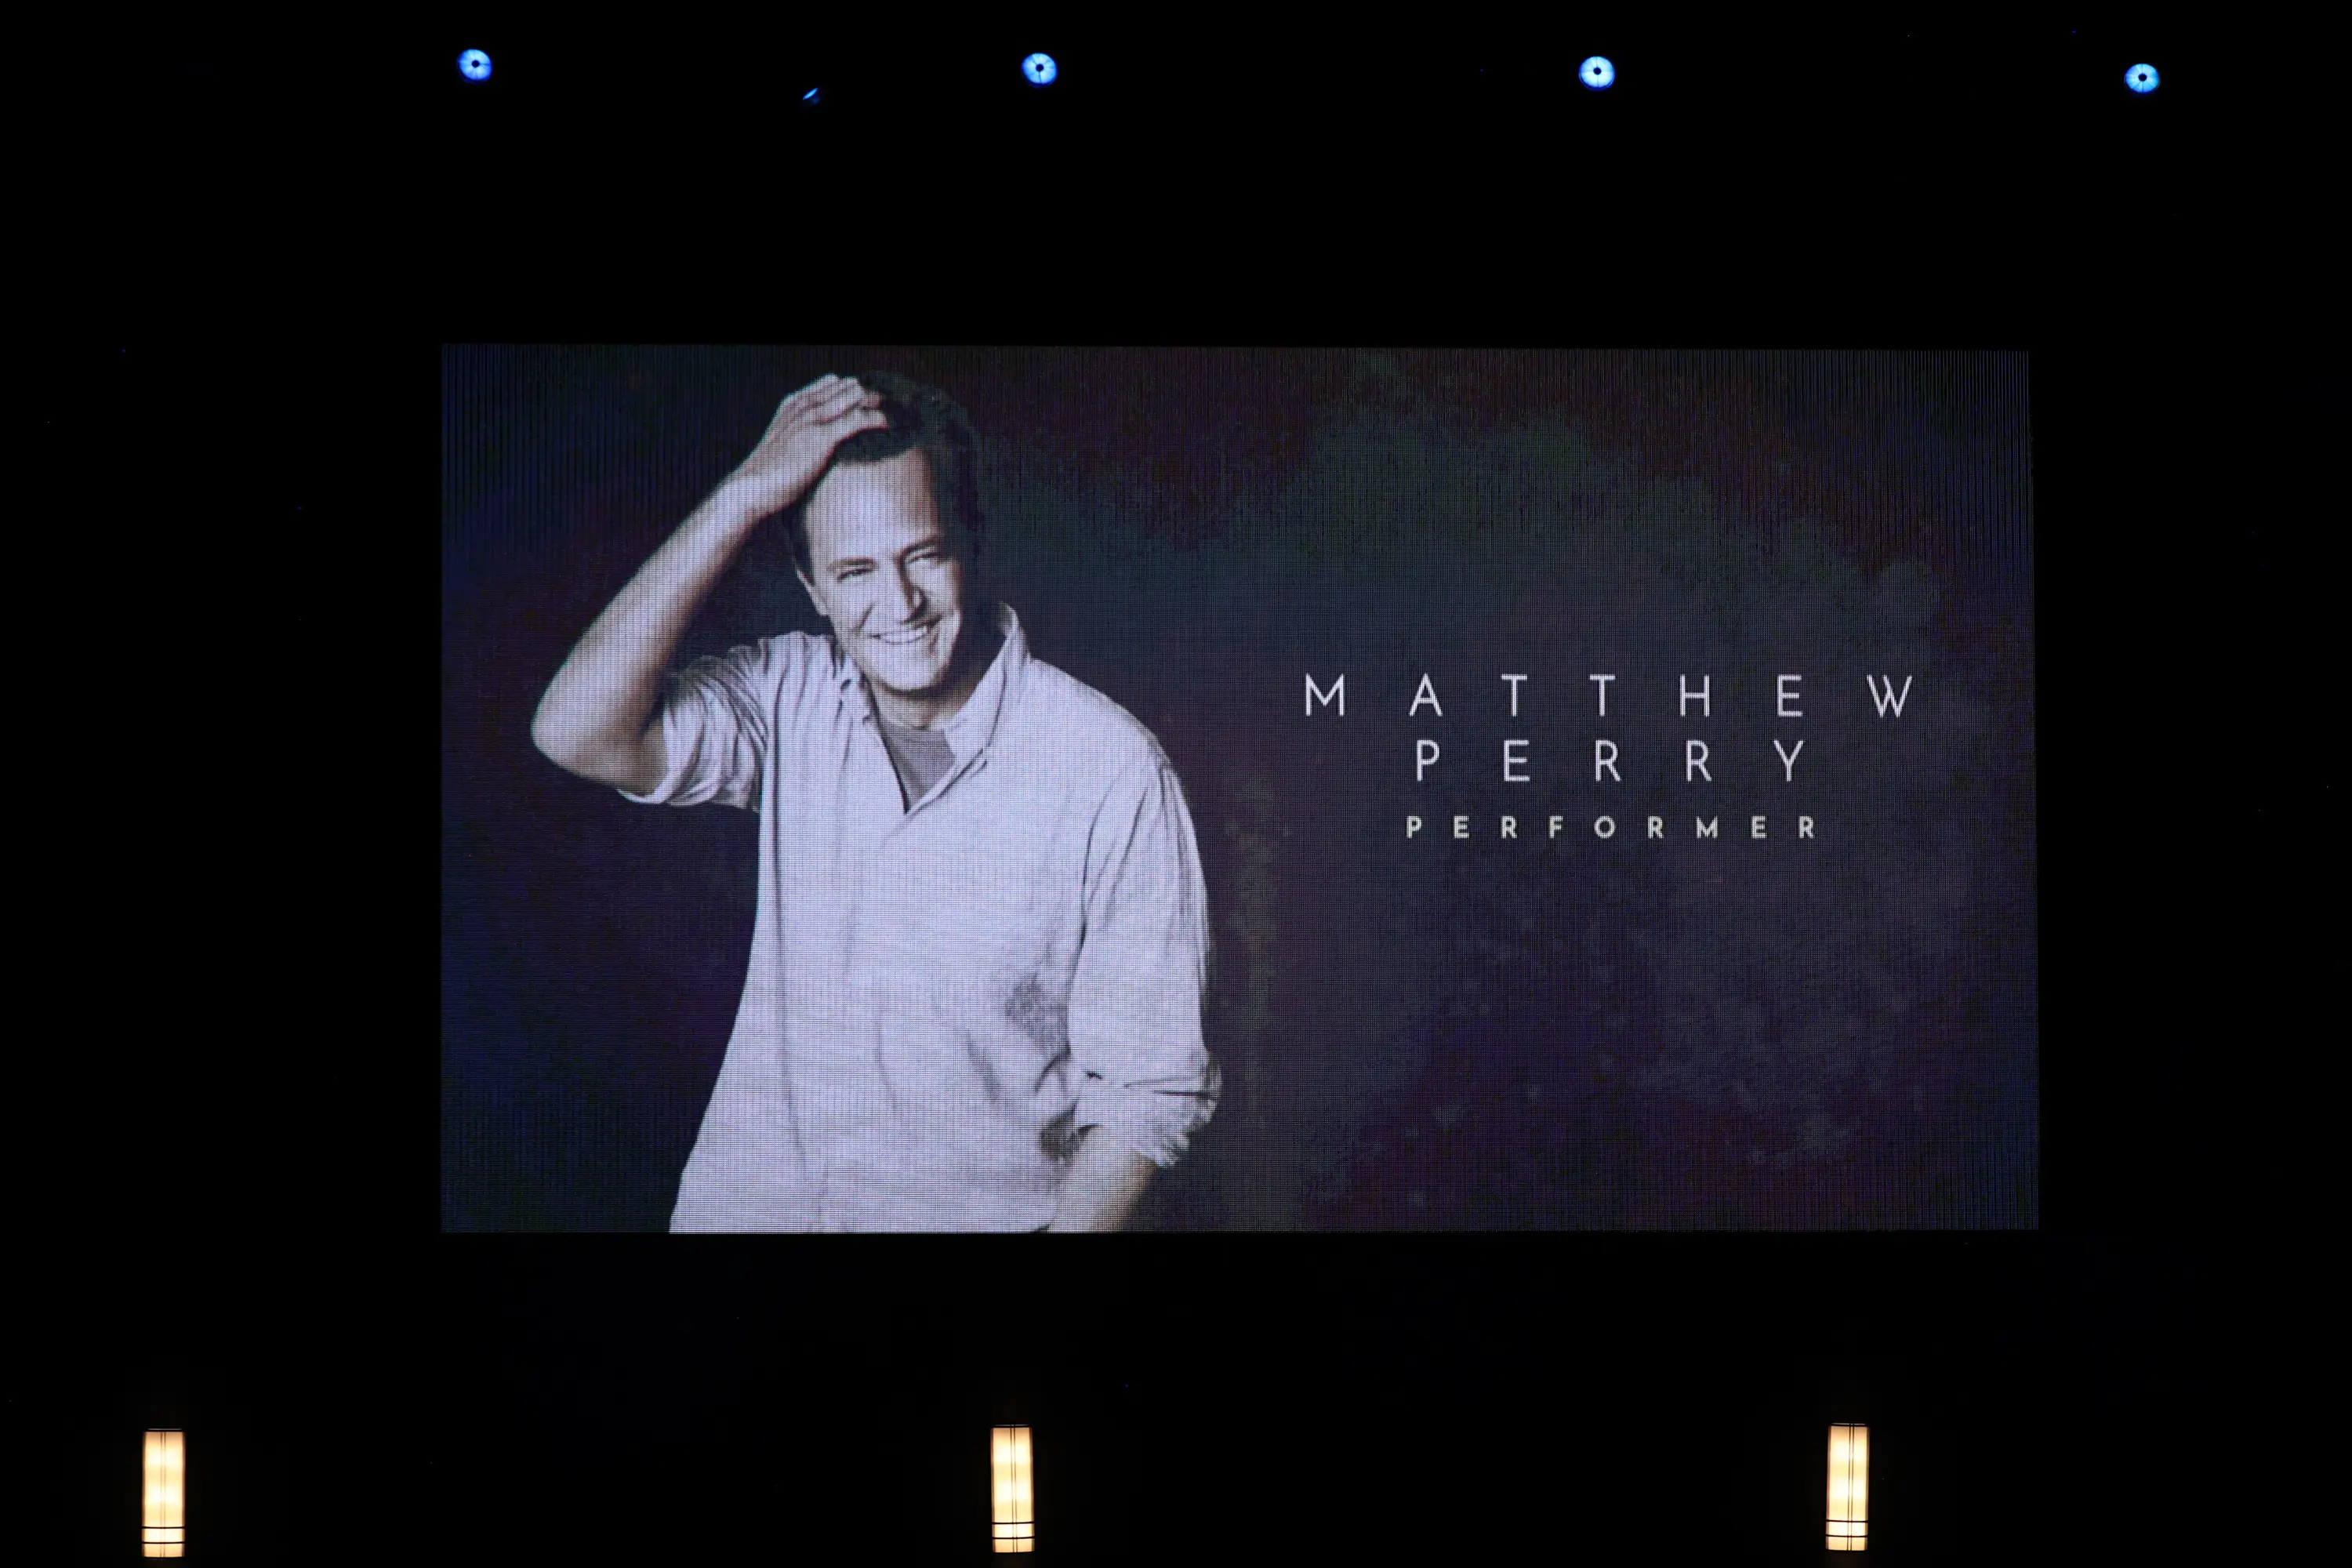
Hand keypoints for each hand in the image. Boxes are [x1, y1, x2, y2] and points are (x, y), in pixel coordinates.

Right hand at [719, 374, 888, 523]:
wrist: (752, 488)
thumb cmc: (768, 475)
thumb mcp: (783, 446)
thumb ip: (799, 438)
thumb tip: (819, 446)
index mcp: (792, 405)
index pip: (829, 386)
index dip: (852, 392)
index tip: (870, 401)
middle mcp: (803, 407)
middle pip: (845, 388)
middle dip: (869, 395)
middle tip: (891, 406)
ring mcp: (812, 419)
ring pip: (853, 398)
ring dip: (877, 403)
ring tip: (897, 411)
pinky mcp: (821, 437)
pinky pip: (857, 420)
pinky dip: (876, 420)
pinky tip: (889, 424)